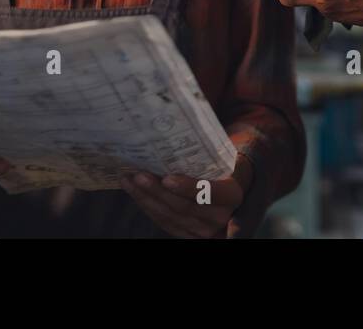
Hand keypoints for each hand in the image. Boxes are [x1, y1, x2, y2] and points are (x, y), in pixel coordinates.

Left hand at [120, 153, 253, 237]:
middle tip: (139, 175)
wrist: (232, 189)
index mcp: (232, 195)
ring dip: (146, 198)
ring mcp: (203, 231)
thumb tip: (177, 128)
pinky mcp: (187, 234)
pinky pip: (163, 222)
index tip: (167, 178)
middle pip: (184, 207)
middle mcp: (220, 218)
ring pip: (170, 216)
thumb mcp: (226, 158)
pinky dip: (147, 206)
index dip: (188, 188)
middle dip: (158, 192)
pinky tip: (134, 191)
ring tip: (129, 179)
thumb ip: (209, 153)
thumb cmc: (224, 166)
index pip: (210, 193)